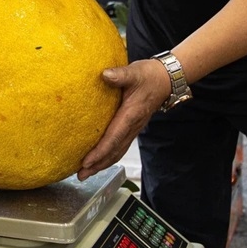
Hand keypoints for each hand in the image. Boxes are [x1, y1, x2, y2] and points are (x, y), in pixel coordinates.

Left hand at [77, 58, 171, 179]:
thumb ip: (120, 75)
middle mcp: (133, 126)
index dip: (100, 152)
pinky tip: (99, 159)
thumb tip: (105, 75)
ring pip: (118, 151)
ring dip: (102, 163)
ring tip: (86, 172)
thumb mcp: (134, 72)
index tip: (87, 161)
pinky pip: (120, 146)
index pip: (114, 138)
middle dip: (98, 164)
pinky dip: (109, 155)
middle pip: (114, 151)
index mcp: (131, 115)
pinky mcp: (132, 128)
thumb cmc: (149, 76)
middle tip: (81, 174)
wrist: (165, 80)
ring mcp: (133, 129)